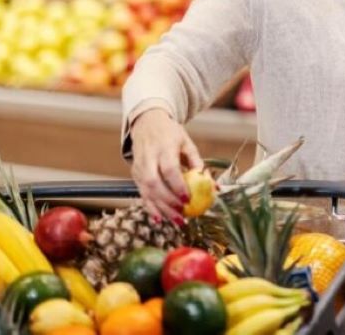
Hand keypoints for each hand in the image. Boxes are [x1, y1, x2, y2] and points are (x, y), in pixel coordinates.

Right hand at [129, 109, 203, 224]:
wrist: (146, 123)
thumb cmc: (170, 134)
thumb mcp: (186, 142)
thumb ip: (196, 161)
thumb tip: (210, 182)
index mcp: (164, 147)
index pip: (168, 169)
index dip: (177, 186)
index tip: (188, 199)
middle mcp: (148, 158)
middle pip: (154, 184)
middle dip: (168, 202)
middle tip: (183, 214)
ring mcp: (139, 167)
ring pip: (147, 191)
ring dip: (161, 209)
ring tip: (177, 221)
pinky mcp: (135, 174)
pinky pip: (141, 193)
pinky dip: (150, 208)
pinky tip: (160, 220)